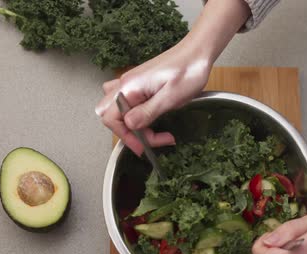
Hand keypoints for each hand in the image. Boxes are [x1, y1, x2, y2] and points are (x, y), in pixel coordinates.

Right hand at [95, 38, 211, 155]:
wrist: (197, 53)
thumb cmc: (188, 72)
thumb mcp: (170, 97)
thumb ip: (147, 112)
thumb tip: (129, 125)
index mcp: (130, 87)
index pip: (111, 118)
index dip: (126, 137)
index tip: (144, 148)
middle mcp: (126, 84)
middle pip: (108, 114)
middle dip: (126, 132)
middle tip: (148, 140)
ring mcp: (132, 82)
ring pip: (115, 107)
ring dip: (129, 123)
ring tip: (151, 130)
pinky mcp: (140, 83)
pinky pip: (126, 100)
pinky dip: (134, 113)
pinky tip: (150, 117)